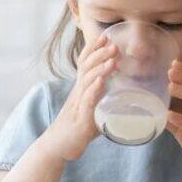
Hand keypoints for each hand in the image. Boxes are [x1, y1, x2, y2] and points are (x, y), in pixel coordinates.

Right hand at [40, 34, 117, 161]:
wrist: (57, 146)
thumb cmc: (77, 127)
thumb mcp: (92, 108)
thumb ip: (104, 99)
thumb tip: (123, 97)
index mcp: (81, 88)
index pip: (85, 63)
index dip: (93, 49)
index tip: (105, 36)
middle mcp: (78, 92)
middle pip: (86, 67)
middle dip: (100, 54)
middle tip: (114, 44)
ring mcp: (78, 104)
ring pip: (87, 81)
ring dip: (100, 69)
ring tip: (113, 60)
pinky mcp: (80, 118)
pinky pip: (87, 101)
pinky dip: (94, 90)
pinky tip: (101, 82)